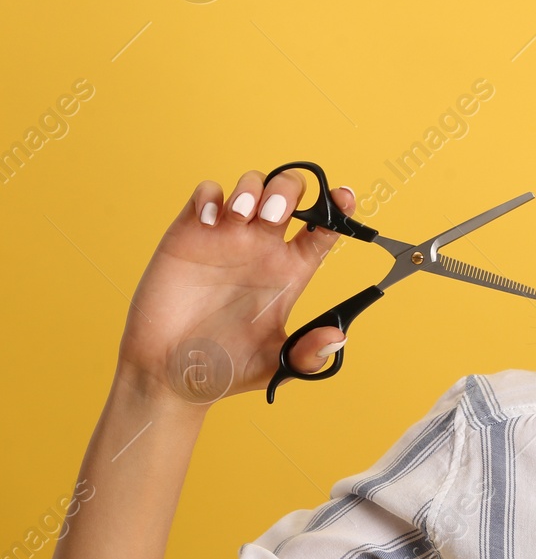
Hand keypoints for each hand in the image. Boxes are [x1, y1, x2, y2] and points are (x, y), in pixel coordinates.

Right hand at [116, 169, 358, 408]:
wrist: (168, 373)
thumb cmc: (224, 369)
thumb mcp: (273, 365)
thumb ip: (306, 353)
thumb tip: (338, 338)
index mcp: (290, 271)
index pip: (324, 228)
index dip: (338, 207)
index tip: (343, 197)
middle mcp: (263, 247)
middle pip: (290, 194)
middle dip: (288, 191)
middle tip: (274, 215)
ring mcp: (227, 237)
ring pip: (251, 184)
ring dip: (251, 188)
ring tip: (241, 215)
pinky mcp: (190, 235)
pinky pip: (206, 194)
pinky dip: (210, 196)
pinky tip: (210, 221)